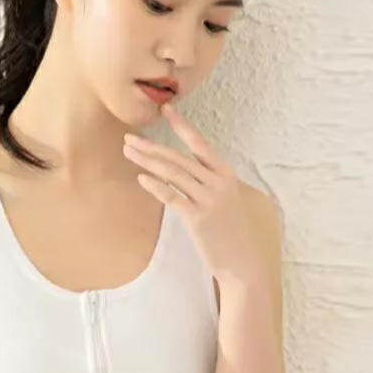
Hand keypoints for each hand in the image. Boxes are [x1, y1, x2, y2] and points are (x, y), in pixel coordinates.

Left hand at [122, 101, 258, 281]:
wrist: (243, 263)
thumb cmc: (232, 233)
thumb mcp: (228, 201)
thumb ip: (211, 184)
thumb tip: (187, 173)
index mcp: (226, 175)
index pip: (200, 144)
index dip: (182, 126)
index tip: (165, 110)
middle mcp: (218, 183)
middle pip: (178, 158)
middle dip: (151, 146)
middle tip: (129, 138)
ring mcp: (208, 200)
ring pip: (173, 173)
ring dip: (147, 161)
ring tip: (128, 153)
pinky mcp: (198, 219)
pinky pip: (172, 197)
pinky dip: (156, 186)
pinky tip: (141, 178)